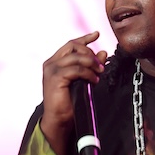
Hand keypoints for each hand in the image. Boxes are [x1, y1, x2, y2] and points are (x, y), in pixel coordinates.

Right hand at [40, 31, 107, 154]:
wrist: (59, 119)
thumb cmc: (70, 102)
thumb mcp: (84, 80)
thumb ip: (91, 66)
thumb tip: (103, 53)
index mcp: (55, 62)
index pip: (71, 44)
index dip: (84, 38)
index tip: (96, 34)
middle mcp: (51, 63)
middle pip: (73, 46)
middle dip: (90, 53)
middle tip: (100, 66)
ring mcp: (51, 70)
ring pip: (76, 57)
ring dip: (91, 63)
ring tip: (98, 73)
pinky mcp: (55, 78)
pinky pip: (76, 69)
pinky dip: (88, 73)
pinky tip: (93, 81)